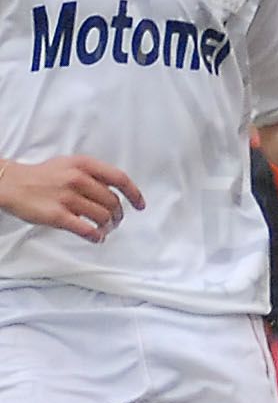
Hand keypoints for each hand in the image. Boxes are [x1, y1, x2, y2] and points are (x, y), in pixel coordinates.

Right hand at [0, 155, 144, 241]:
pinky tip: (96, 237)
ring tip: (104, 230)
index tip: (140, 205)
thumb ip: (93, 175)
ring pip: (103, 217)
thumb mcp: (69, 165)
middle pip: (113, 202)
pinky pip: (87, 230)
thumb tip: (116, 192)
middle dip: (118, 215)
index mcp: (83, 165)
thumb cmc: (42, 176)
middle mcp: (77, 178)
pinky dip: (97, 236)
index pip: (119, 178)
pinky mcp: (58, 215)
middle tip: (114, 222)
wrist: (10, 183)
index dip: (134, 194)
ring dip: (108, 227)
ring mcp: (67, 197)